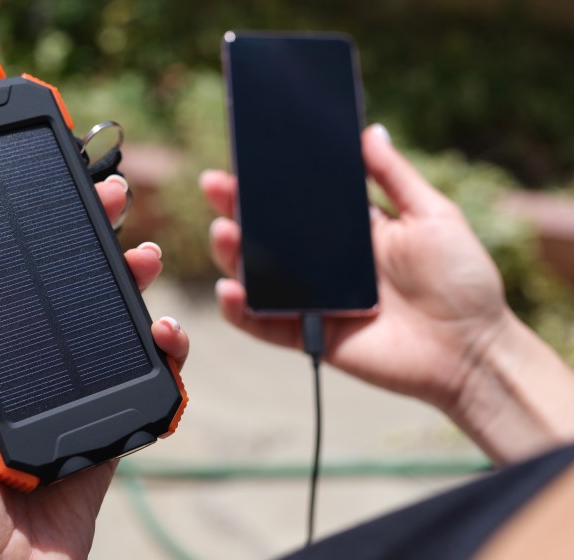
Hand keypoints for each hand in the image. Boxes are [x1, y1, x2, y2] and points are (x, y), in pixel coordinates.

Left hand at [0, 176, 188, 558]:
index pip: (3, 281)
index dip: (25, 234)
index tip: (49, 189)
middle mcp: (24, 367)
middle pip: (63, 291)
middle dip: (90, 241)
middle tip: (113, 199)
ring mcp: (69, 393)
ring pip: (108, 324)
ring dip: (131, 284)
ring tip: (145, 258)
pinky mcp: (106, 421)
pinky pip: (142, 377)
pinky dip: (163, 352)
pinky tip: (167, 333)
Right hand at [202, 125, 573, 462]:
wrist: (473, 349)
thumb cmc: (462, 280)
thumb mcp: (433, 216)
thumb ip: (395, 176)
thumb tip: (368, 130)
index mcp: (350, 230)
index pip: (298, 199)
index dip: (269, 180)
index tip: (244, 156)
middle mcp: (324, 262)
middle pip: (267, 233)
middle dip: (236, 208)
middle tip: (215, 185)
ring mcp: (313, 299)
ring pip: (257, 275)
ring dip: (232, 253)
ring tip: (224, 231)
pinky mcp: (310, 335)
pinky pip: (264, 324)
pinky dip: (241, 311)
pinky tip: (230, 290)